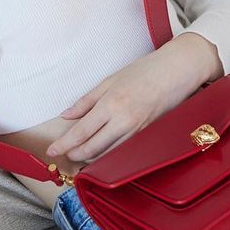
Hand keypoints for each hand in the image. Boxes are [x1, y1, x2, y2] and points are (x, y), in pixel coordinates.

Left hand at [44, 40, 208, 165]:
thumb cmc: (144, 71)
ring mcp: (136, 131)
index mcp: (111, 104)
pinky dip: (108, 155)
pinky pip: (122, 151)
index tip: (52, 150)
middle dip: (75, 154)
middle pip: (92, 148)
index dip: (64, 144)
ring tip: (77, 156)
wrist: (177, 71)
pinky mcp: (146, 136)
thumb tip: (66, 115)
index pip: (81, 132)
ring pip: (108, 154)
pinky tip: (100, 153)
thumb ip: (86, 100)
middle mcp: (123, 121)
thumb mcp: (110, 80)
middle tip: (63, 154)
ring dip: (90, 158)